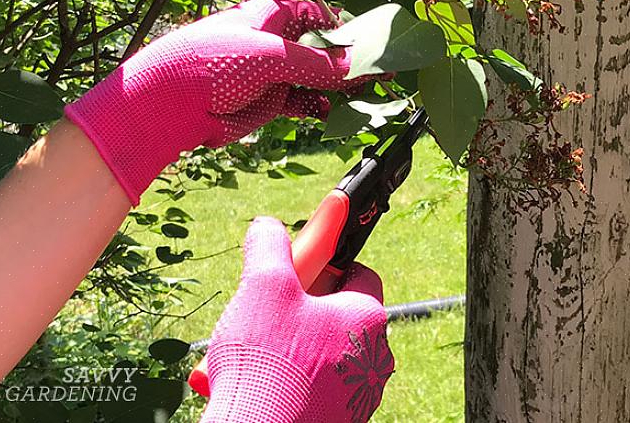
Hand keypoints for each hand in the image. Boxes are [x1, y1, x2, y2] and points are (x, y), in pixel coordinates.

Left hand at [65, 0, 370, 205]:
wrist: (171, 103)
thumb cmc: (214, 62)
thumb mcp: (270, 57)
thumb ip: (313, 62)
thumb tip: (352, 65)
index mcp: (274, 15)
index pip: (320, 18)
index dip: (346, 32)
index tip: (373, 48)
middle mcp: (276, 41)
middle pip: (321, 49)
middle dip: (348, 62)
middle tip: (380, 74)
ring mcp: (272, 71)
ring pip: (315, 77)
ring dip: (337, 87)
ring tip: (362, 96)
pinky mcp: (268, 99)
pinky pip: (301, 101)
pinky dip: (316, 106)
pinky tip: (329, 112)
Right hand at [200, 217, 393, 422]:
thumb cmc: (267, 361)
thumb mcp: (263, 284)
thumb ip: (269, 246)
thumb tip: (266, 226)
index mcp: (366, 318)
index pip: (359, 273)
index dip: (327, 265)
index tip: (300, 270)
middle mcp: (372, 359)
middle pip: (337, 314)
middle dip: (300, 309)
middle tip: (268, 313)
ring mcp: (354, 394)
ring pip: (322, 352)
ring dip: (290, 345)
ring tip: (257, 349)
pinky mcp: (335, 418)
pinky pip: (312, 385)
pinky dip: (286, 376)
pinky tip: (258, 376)